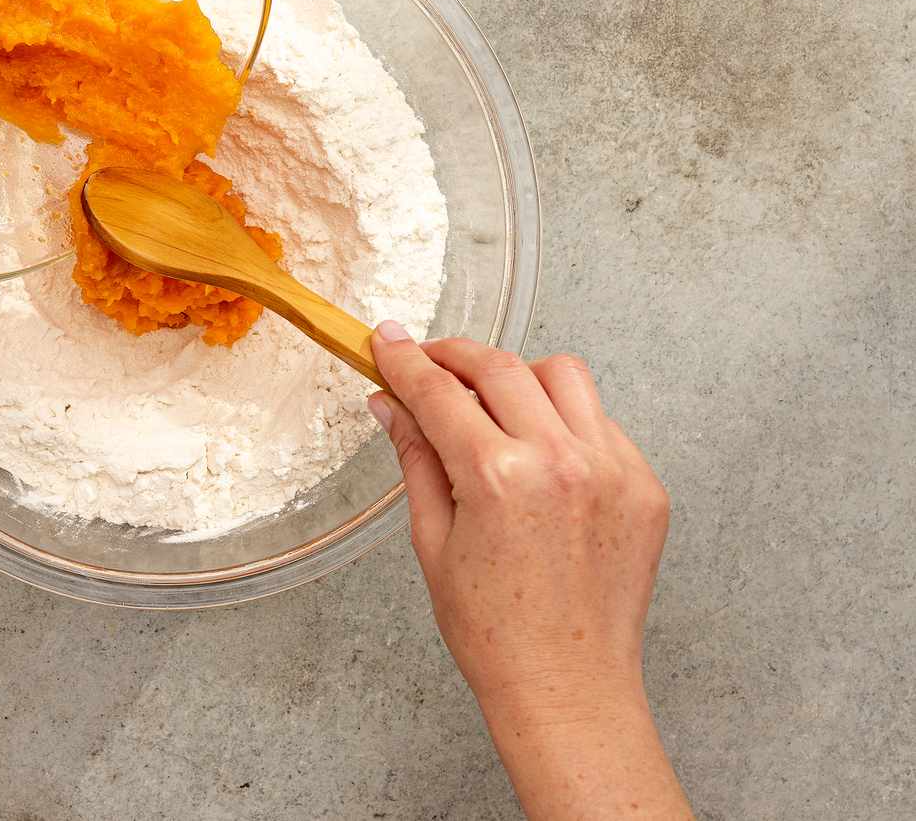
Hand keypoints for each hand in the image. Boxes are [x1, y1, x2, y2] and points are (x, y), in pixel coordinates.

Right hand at [369, 327, 687, 818]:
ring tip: (491, 404)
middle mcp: (561, 461)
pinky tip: (538, 453)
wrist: (568, 688)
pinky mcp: (644, 486)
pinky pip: (599, 421)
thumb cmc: (494, 632)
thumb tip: (391, 405)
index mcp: (497, 478)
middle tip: (429, 361)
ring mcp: (611, 470)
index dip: (405, 361)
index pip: (440, 392)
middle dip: (455, 354)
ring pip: (562, 375)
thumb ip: (416, 458)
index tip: (388, 342)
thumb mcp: (433, 541)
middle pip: (500, 366)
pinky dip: (564, 420)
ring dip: (518, 376)